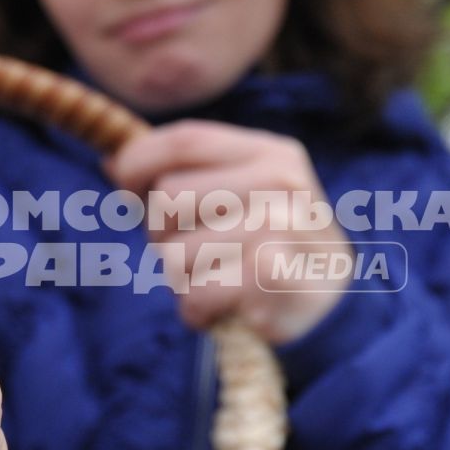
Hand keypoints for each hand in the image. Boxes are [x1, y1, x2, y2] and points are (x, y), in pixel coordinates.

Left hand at [104, 120, 353, 344]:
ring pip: (176, 254)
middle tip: (195, 255)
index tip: (125, 189)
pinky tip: (223, 309)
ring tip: (215, 283)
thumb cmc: (271, 248)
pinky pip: (198, 293)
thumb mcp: (238, 198)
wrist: (336, 306)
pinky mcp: (279, 276)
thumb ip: (184, 177)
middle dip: (163, 235)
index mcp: (268, 152)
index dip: (138, 162)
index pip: (183, 140)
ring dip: (181, 281)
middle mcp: (280, 181)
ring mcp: (284, 226)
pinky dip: (198, 310)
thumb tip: (112, 163)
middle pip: (168, 198)